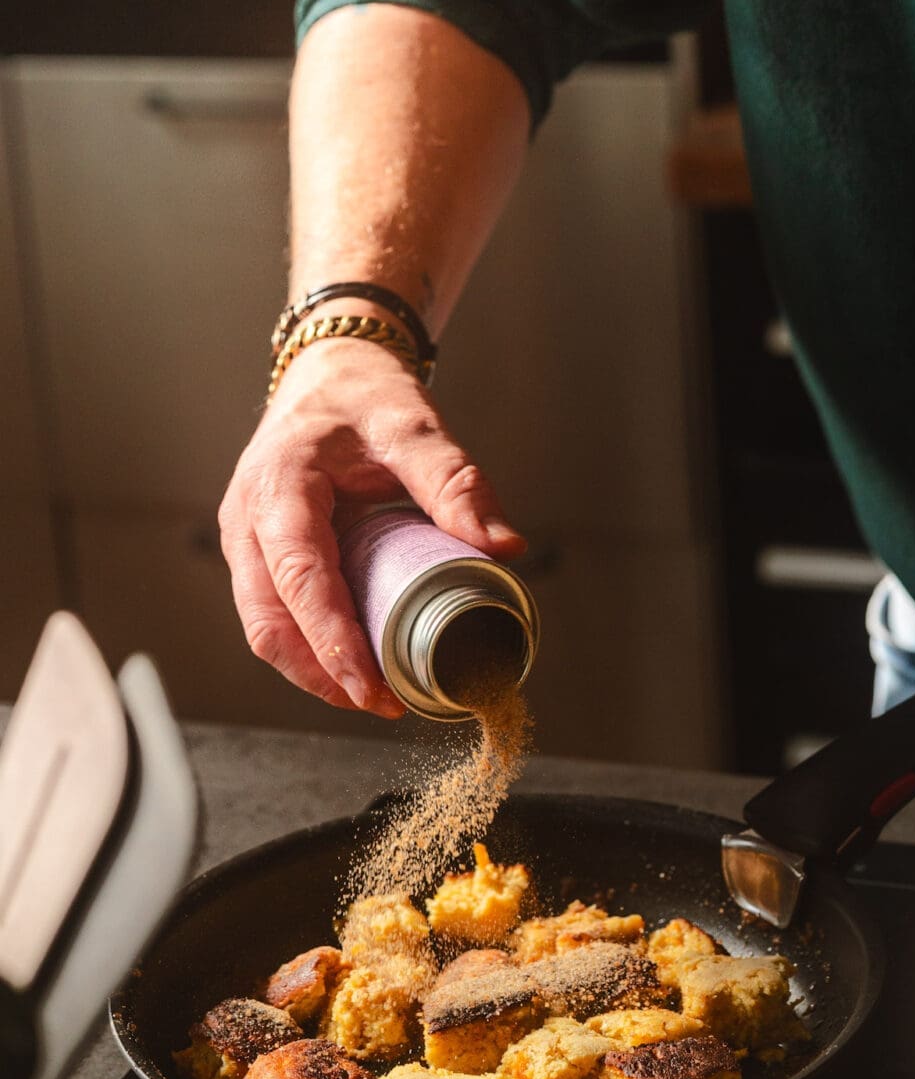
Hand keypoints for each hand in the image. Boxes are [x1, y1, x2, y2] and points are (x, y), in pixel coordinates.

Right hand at [218, 340, 525, 715]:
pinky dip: (311, 648)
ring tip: (375, 695)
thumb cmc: (363, 396)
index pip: (300, 580)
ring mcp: (245, 542)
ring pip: (266, 629)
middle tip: (383, 704)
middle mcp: (246, 520)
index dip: (332, 642)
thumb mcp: (414, 427)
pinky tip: (356, 664)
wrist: (329, 373)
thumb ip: (457, 484)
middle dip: (322, 675)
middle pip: (269, 623)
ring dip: (314, 671)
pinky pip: (276, 616)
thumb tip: (504, 548)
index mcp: (279, 486)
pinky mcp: (258, 556)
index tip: (371, 688)